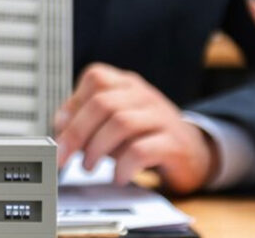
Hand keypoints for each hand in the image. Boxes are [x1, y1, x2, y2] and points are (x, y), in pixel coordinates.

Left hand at [55, 63, 217, 193]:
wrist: (194, 152)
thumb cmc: (145, 135)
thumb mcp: (113, 123)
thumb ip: (87, 120)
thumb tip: (60, 125)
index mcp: (127, 84)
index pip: (96, 78)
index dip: (73, 103)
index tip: (61, 129)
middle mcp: (144, 96)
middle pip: (103, 103)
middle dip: (77, 132)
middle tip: (65, 156)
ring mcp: (161, 117)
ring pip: (121, 123)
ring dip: (96, 149)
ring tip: (88, 166)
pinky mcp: (174, 144)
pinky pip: (141, 151)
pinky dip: (122, 166)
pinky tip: (118, 176)